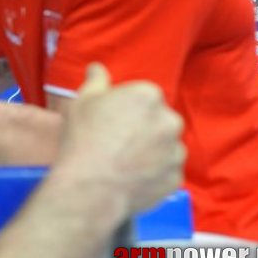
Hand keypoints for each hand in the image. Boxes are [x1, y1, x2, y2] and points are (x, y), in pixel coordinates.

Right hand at [54, 64, 184, 215]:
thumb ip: (96, 81)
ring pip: (164, 146)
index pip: (143, 97)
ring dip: (150, 150)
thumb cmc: (83, 139)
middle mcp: (170, 120)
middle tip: (116, 141)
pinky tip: (130, 176)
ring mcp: (176, 151)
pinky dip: (153, 173)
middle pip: (158, 120)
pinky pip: (166, 171)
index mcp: (148, 96)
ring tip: (122, 161)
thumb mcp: (82, 101)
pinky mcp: (175, 177)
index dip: (125, 109)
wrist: (90, 188)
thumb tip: (97, 68)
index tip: (110, 121)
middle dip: (142, 128)